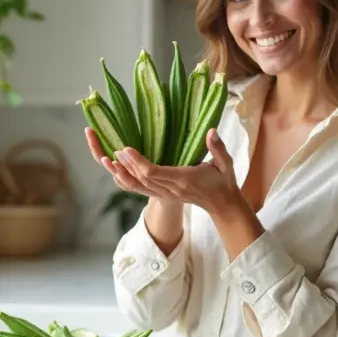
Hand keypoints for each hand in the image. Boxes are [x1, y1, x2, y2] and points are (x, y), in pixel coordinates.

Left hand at [112, 128, 241, 214]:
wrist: (222, 204)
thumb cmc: (224, 181)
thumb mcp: (225, 163)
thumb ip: (218, 148)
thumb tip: (211, 131)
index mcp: (184, 180)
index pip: (155, 172)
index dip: (138, 162)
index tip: (127, 149)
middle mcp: (172, 189)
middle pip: (143, 179)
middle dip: (128, 165)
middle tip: (116, 149)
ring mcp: (167, 195)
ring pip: (140, 187)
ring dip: (125, 174)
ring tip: (111, 160)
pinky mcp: (164, 196)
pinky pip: (142, 191)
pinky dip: (129, 182)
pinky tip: (120, 173)